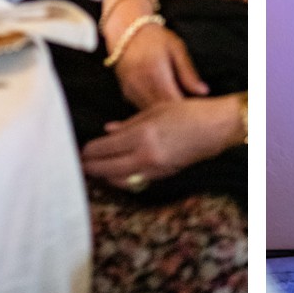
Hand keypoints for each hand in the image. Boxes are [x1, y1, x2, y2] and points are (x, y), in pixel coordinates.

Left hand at [80, 94, 243, 190]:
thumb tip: (108, 131)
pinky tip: (115, 174)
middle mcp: (144, 156)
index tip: (78, 151)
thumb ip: (128, 123)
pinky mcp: (162, 176)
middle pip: (106, 169)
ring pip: (118, 180)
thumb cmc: (187, 112)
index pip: (103, 149)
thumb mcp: (155, 111)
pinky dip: (121, 179)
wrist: (215, 129)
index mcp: (141, 135)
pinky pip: (134, 182)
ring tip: (93, 171)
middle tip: (77, 166)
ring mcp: (154, 169)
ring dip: (104, 177)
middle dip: (90, 168)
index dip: (87, 152)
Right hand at [109, 21, 208, 109]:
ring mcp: (131, 91)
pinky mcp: (126, 94)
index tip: (198, 111)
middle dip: (176, 116)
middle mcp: (140, 84)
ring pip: (150, 114)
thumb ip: (188, 72)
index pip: (173, 102)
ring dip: (164, 116)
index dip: (186, 110)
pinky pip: (142, 109)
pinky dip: (154, 112)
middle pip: (161, 112)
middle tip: (191, 115)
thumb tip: (204, 91)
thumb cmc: (155, 37)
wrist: (127, 30)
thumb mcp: (176, 49)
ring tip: (180, 114)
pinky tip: (165, 108)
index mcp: (155, 73)